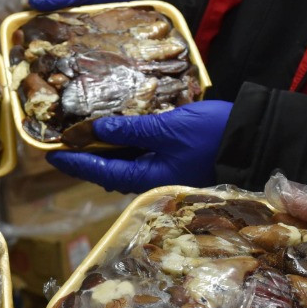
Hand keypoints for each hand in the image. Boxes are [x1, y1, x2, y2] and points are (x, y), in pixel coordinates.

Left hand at [46, 100, 232, 193]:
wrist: (254, 141)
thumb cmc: (212, 136)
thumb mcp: (167, 128)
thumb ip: (131, 128)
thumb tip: (97, 129)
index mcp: (146, 177)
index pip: (101, 170)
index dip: (75, 162)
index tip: (51, 155)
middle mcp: (152, 179)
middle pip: (110, 170)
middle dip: (86, 158)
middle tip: (65, 143)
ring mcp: (165, 171)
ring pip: (125, 164)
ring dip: (105, 150)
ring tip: (86, 135)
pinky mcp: (176, 161)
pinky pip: (142, 156)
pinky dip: (126, 144)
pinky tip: (120, 131)